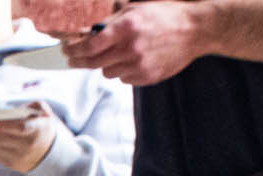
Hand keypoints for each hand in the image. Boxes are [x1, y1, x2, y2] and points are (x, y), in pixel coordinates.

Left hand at [0, 101, 57, 172]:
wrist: (50, 152)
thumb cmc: (42, 126)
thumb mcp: (44, 112)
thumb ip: (32, 106)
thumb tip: (10, 109)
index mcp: (37, 130)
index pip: (21, 128)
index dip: (7, 126)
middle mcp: (28, 145)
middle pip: (1, 139)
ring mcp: (19, 157)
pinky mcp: (12, 164)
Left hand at [63, 3, 205, 85]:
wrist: (196, 29)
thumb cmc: (164, 15)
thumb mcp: (135, 9)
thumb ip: (109, 23)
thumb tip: (84, 34)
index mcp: (126, 28)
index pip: (87, 46)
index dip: (72, 50)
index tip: (66, 50)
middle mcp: (130, 48)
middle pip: (91, 63)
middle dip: (79, 61)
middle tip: (74, 58)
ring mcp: (138, 65)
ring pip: (106, 72)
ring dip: (106, 64)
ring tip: (120, 52)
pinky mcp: (146, 77)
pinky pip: (123, 79)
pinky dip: (123, 70)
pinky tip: (136, 58)